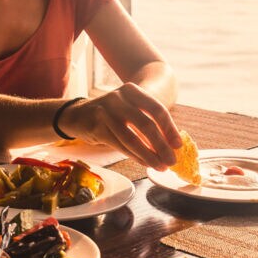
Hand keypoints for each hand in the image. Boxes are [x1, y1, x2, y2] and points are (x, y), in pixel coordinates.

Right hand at [57, 83, 182, 169]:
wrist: (79, 113)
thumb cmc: (114, 113)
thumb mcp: (131, 108)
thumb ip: (149, 121)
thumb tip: (172, 145)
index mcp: (132, 90)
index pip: (156, 109)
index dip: (169, 129)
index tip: (178, 145)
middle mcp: (118, 98)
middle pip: (145, 124)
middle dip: (161, 145)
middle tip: (172, 160)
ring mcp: (105, 112)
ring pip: (131, 138)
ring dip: (148, 155)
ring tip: (161, 166)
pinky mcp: (96, 128)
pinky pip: (120, 146)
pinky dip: (135, 156)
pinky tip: (146, 163)